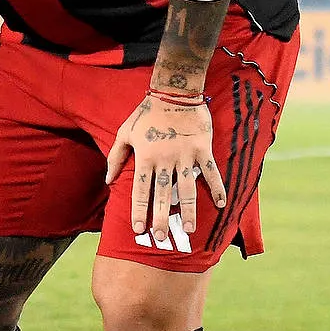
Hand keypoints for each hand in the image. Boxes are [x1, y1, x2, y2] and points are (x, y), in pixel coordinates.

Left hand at [104, 94, 226, 246]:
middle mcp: (165, 159)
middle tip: (161, 238)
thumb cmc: (146, 113)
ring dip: (187, 210)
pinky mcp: (203, 149)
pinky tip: (221, 204)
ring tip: (188, 229)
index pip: (140, 189)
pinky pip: (211, 172)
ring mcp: (185, 155)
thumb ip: (116, 157)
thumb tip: (108, 180)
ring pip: (187, 188)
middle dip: (161, 218)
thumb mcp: (125, 132)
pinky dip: (217, 188)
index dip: (139, 210)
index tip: (138, 229)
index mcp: (145, 156)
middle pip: (162, 194)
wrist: (174, 91)